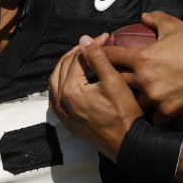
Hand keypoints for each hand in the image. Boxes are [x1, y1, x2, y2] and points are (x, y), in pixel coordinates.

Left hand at [49, 32, 140, 159]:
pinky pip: (56, 97)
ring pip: (55, 81)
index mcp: (71, 90)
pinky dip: (61, 83)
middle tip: (93, 45)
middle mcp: (61, 102)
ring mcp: (62, 113)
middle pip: (63, 67)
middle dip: (77, 52)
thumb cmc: (124, 115)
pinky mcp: (67, 121)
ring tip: (81, 57)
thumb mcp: (114, 82)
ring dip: (66, 66)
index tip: (105, 38)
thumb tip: (84, 39)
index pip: (77, 58)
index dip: (91, 45)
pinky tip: (71, 79)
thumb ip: (98, 58)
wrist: (127, 145)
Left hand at [109, 12, 182, 126]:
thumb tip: (144, 16)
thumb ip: (156, 19)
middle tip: (111, 83)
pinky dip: (154, 118)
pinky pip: (153, 119)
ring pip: (133, 103)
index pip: (109, 57)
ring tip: (130, 103)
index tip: (97, 59)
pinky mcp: (168, 110)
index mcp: (141, 57)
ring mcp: (155, 96)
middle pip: (116, 83)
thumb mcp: (175, 26)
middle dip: (113, 82)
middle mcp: (143, 78)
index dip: (100, 57)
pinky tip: (153, 117)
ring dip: (133, 102)